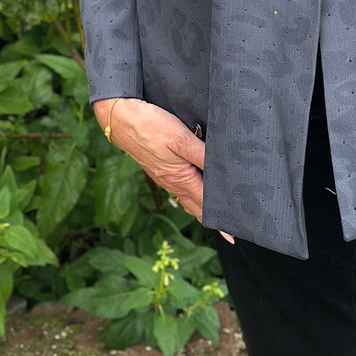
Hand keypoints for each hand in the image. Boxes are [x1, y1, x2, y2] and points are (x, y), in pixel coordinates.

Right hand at [93, 97, 233, 240]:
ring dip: (204, 208)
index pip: (206, 205)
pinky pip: (181, 189)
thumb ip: (202, 154)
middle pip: (198, 207)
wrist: (121, 119)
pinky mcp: (161, 170)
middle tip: (232, 232)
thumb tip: (224, 170)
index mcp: (180, 179)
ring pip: (189, 199)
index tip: (234, 235)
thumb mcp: (180, 138)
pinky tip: (198, 191)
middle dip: (214, 219)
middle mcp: (173, 183)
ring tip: (219, 215)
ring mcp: (166, 178)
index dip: (222, 218)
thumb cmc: (151, 126)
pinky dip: (193, 196)